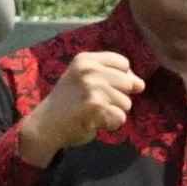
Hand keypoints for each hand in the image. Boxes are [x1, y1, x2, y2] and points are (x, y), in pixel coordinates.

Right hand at [19, 49, 147, 162]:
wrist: (45, 125)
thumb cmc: (69, 102)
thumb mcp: (86, 80)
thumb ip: (114, 77)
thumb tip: (141, 84)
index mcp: (86, 59)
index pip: (123, 64)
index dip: (119, 79)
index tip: (101, 88)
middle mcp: (89, 70)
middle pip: (128, 83)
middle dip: (117, 97)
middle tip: (93, 102)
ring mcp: (92, 87)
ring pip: (127, 103)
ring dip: (112, 112)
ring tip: (91, 112)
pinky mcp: (95, 106)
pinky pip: (120, 118)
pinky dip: (110, 124)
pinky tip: (93, 121)